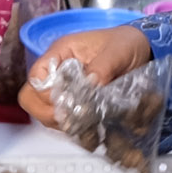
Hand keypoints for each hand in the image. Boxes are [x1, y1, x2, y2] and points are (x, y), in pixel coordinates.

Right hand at [18, 23, 148, 127]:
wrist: (141, 50)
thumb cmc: (126, 44)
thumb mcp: (118, 51)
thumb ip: (104, 67)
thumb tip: (90, 85)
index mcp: (61, 53)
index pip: (37, 75)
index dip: (45, 93)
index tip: (65, 103)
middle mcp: (57, 72)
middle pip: (31, 97)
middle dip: (46, 112)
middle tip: (70, 118)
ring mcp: (63, 89)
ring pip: (43, 112)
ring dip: (59, 122)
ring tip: (83, 124)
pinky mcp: (73, 103)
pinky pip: (61, 121)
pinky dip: (71, 128)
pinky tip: (89, 128)